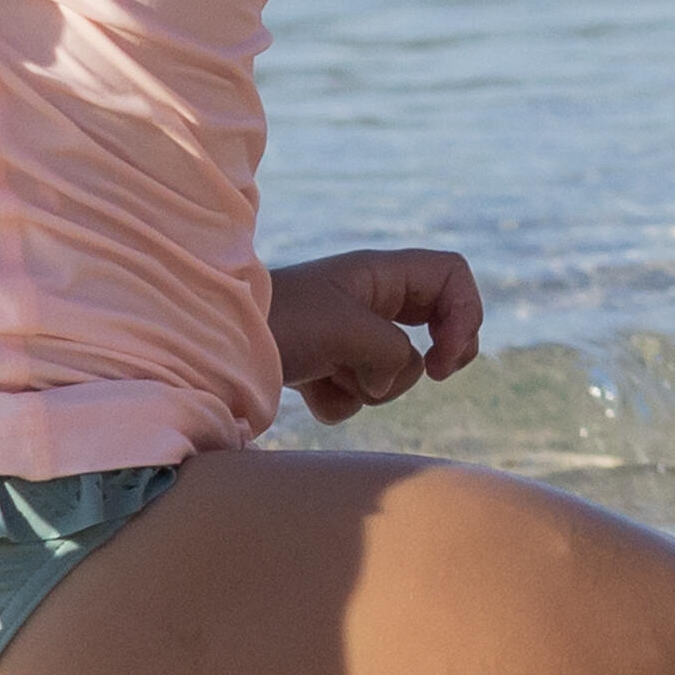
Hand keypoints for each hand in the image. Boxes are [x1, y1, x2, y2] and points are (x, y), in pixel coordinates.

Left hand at [270, 248, 483, 423]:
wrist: (208, 349)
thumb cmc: (278, 324)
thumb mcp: (347, 329)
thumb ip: (392, 352)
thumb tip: (398, 376)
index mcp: (379, 274)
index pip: (452, 276)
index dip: (465, 314)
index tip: (446, 359)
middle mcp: (369, 301)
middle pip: (437, 323)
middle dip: (436, 356)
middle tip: (436, 375)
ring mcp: (347, 336)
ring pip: (397, 369)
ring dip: (374, 384)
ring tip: (330, 373)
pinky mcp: (324, 368)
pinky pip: (358, 393)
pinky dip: (339, 399)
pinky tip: (307, 388)